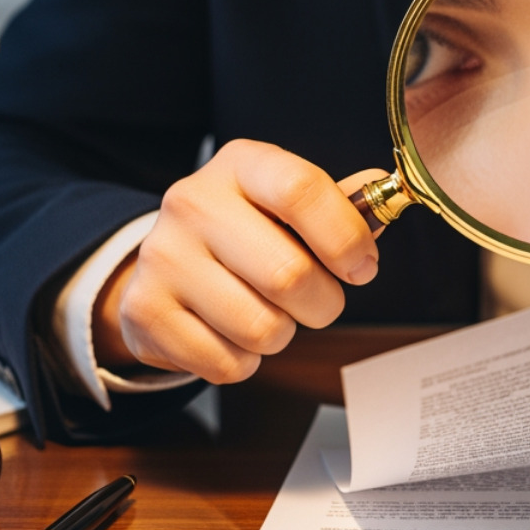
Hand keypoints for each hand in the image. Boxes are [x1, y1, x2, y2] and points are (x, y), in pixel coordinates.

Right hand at [94, 139, 385, 383]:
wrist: (164, 266)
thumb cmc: (246, 234)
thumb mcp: (287, 205)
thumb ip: (340, 206)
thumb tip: (384, 197)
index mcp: (241, 165)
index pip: (301, 190)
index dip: (346, 238)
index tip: (361, 267)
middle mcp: (193, 202)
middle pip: (289, 275)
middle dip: (323, 303)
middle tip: (316, 300)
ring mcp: (163, 257)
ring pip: (262, 328)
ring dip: (282, 335)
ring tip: (266, 313)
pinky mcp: (145, 312)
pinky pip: (227, 363)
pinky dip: (244, 361)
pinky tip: (230, 332)